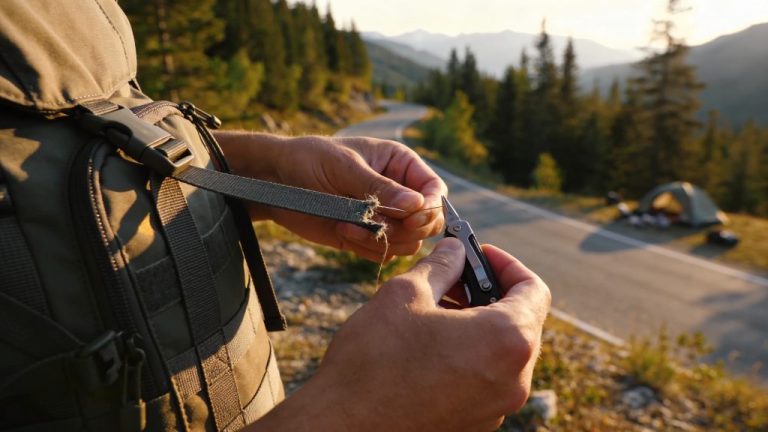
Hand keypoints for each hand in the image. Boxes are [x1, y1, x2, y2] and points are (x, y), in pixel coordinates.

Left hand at [218, 132, 446, 259]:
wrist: (276, 180)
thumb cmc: (310, 159)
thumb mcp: (345, 166)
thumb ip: (380, 187)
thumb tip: (416, 203)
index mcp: (400, 164)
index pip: (434, 189)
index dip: (431, 206)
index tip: (414, 217)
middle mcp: (398, 192)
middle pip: (428, 221)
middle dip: (409, 228)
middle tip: (382, 225)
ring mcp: (384, 216)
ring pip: (409, 241)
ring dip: (385, 239)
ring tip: (352, 226)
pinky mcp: (366, 236)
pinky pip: (384, 252)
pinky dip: (368, 248)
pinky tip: (343, 231)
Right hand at [252, 238, 550, 430]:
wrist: (344, 426)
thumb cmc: (373, 359)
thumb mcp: (405, 293)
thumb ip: (441, 265)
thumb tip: (456, 251)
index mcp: (506, 340)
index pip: (534, 290)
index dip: (507, 265)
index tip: (479, 255)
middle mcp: (513, 379)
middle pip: (522, 322)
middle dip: (490, 294)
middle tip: (453, 278)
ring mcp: (497, 408)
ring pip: (502, 353)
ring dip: (478, 325)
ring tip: (435, 311)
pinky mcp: (476, 424)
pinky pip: (486, 379)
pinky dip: (469, 355)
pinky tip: (431, 346)